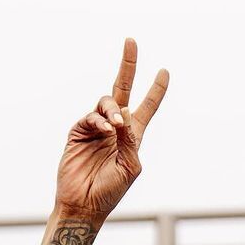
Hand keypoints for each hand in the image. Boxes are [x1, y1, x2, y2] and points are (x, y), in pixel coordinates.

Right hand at [54, 38, 168, 221]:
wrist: (84, 204)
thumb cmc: (111, 191)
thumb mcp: (130, 167)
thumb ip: (130, 140)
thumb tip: (125, 113)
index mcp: (133, 137)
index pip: (146, 108)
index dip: (156, 90)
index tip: (165, 72)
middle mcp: (115, 127)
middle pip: (123, 90)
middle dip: (128, 66)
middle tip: (131, 41)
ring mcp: (96, 127)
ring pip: (107, 102)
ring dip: (113, 109)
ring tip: (116, 125)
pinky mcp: (79, 131)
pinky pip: (91, 116)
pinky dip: (100, 120)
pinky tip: (105, 130)